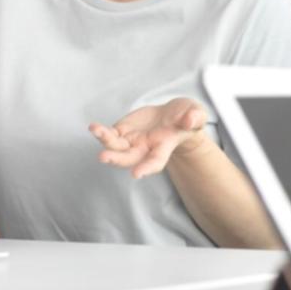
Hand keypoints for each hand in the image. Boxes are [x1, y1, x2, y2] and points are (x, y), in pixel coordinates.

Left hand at [89, 97, 207, 178]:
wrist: (175, 116)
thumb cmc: (187, 118)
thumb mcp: (197, 114)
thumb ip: (195, 118)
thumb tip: (189, 119)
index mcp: (163, 148)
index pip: (155, 161)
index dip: (146, 168)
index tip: (136, 174)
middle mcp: (145, 149)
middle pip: (129, 158)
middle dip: (116, 158)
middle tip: (104, 158)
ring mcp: (132, 141)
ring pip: (116, 147)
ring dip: (105, 141)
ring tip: (96, 130)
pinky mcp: (123, 132)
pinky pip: (110, 135)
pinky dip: (101, 132)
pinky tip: (93, 127)